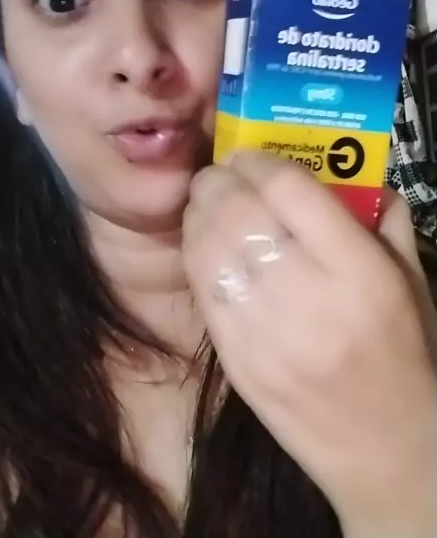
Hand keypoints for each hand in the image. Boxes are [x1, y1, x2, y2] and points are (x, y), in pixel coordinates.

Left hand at [183, 153, 436, 536]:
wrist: (387, 452)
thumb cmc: (406, 356)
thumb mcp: (413, 282)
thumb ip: (385, 219)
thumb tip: (354, 167)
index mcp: (361, 274)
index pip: (291, 190)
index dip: (261, 161)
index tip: (252, 155)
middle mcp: (310, 300)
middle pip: (240, 213)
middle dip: (221, 180)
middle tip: (221, 172)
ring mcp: (266, 336)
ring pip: (210, 249)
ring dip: (200, 213)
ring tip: (206, 201)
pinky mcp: (237, 364)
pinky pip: (202, 292)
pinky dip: (194, 255)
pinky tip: (201, 243)